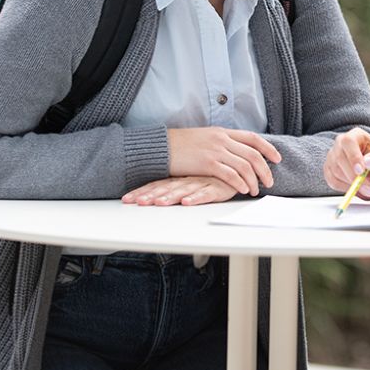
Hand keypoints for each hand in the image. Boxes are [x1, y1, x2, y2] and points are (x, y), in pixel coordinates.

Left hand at [123, 176, 237, 205]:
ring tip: (158, 203)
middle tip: (136, 203)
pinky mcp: (219, 188)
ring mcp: (203, 182)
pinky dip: (196, 198)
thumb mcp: (193, 178)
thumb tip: (156, 193)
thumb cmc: (215, 175)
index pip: (158, 184)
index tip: (127, 200)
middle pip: (166, 187)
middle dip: (150, 196)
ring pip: (183, 190)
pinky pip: (206, 193)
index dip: (143, 191)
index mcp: (181, 176)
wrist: (241, 166)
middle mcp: (189, 178)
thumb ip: (177, 184)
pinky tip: (187, 202)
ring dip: (170, 197)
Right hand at [166, 127, 279, 196]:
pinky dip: (240, 183)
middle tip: (270, 181)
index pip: (253, 138)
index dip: (268, 148)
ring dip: (254, 180)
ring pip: (245, 165)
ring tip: (256, 190)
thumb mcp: (204, 137)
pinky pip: (230, 174)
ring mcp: (215, 150)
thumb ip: (221, 142)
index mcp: (223, 132)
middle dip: (265, 169)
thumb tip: (234, 151)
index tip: (277, 158)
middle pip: (253, 154)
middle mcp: (222, 139)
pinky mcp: (207, 163)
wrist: (161, 147)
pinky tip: (244, 190)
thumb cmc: (180, 145)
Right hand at [323, 128, 369, 199]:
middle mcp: (341, 143)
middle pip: (339, 158)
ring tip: (368, 189)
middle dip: (354, 176)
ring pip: (336, 172)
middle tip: (369, 189)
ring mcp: (333, 156)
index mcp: (357, 135)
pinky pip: (332, 181)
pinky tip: (357, 188)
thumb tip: (368, 161)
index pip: (348, 142)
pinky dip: (345, 189)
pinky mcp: (329, 170)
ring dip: (352, 184)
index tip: (361, 171)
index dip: (353, 157)